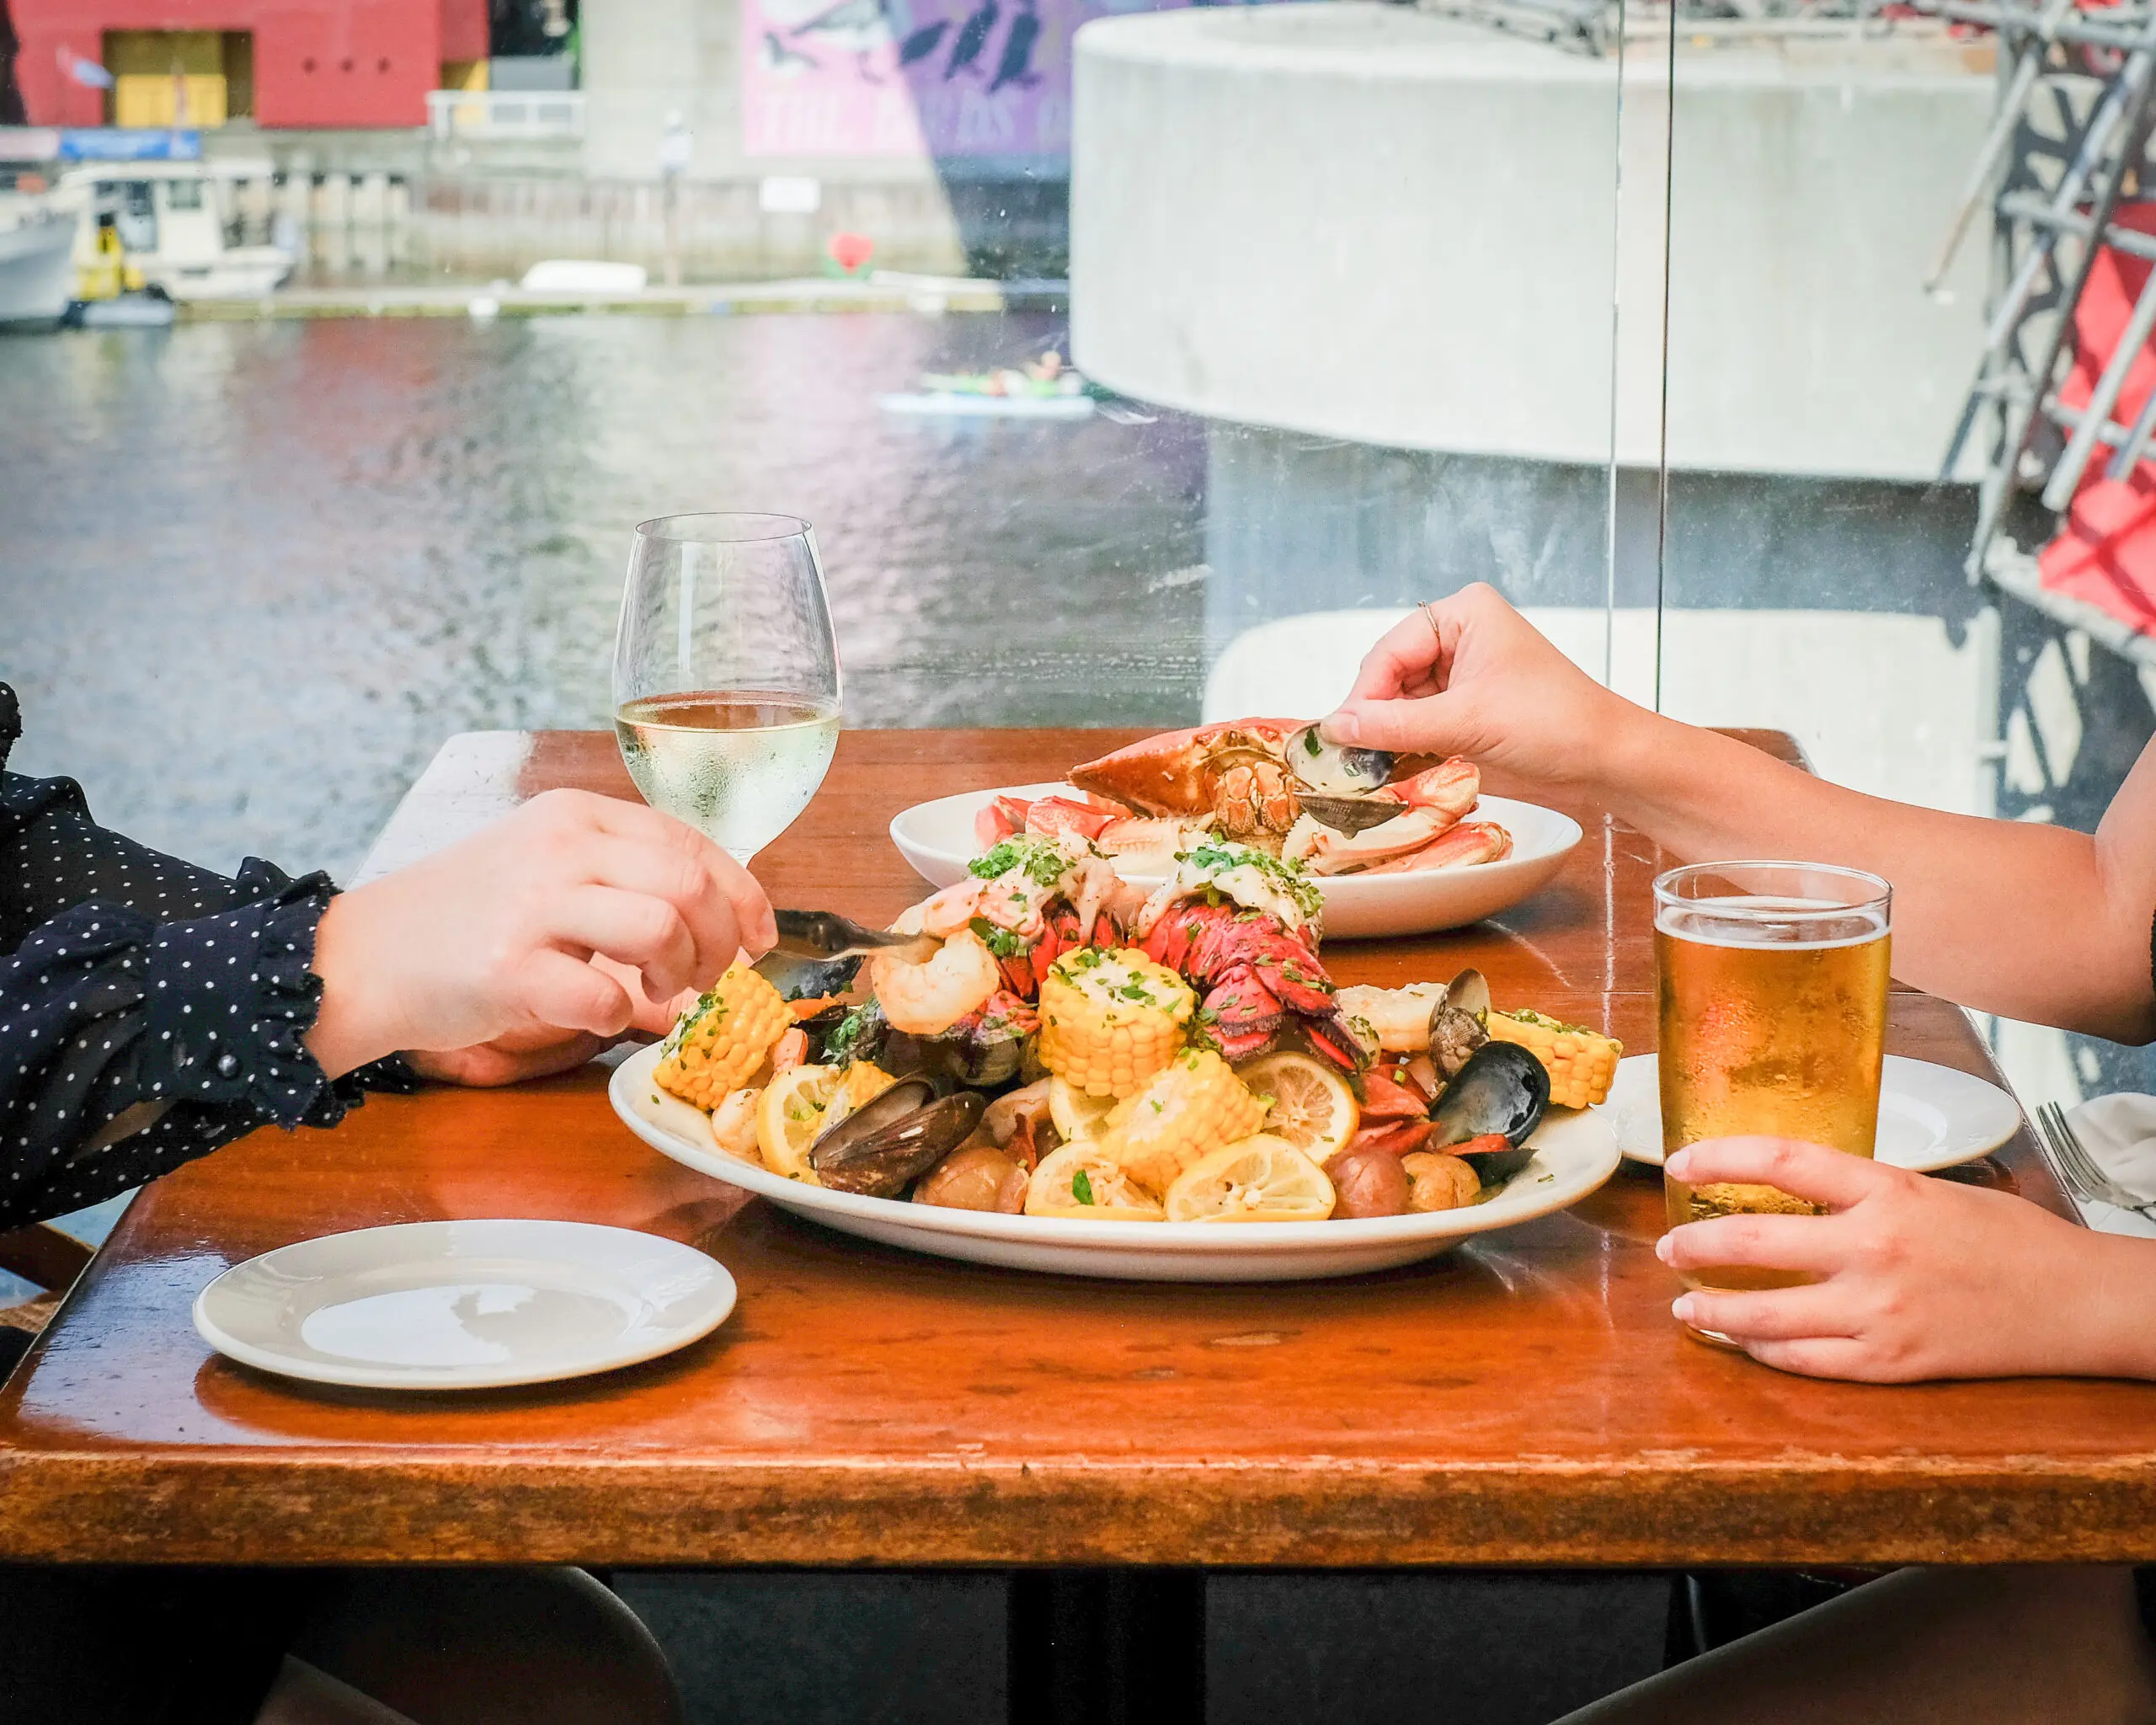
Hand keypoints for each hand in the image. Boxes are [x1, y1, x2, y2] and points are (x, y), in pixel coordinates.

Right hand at [308, 789, 773, 1079]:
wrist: (361, 956)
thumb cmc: (464, 918)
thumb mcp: (543, 864)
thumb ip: (619, 874)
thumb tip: (720, 918)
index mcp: (575, 814)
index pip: (691, 840)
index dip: (741, 893)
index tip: (759, 935)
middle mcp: (559, 847)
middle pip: (689, 882)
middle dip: (720, 939)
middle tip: (705, 976)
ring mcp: (533, 904)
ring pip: (661, 927)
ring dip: (679, 974)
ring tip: (654, 992)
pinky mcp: (509, 966)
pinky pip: (603, 995)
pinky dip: (620, 1015)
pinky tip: (600, 1013)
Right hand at [1319, 584, 1635, 788]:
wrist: (1606, 761)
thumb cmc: (1553, 723)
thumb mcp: (1466, 722)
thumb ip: (1395, 726)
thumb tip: (1335, 728)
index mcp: (1463, 614)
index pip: (1390, 651)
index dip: (1365, 695)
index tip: (1344, 736)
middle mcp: (1460, 636)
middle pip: (1391, 676)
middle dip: (1375, 715)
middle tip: (1355, 759)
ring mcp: (1463, 672)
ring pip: (1402, 703)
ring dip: (1389, 735)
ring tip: (1373, 769)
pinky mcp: (1468, 707)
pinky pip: (1420, 723)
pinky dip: (1407, 746)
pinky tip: (1396, 768)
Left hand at [1658, 1136, 2155, 1381]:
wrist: (2076, 1302)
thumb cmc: (2009, 1239)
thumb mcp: (1931, 1191)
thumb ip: (1862, 1194)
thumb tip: (1796, 1193)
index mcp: (1886, 1192)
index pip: (1779, 1161)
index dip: (1718, 1158)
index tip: (1679, 1164)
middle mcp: (1874, 1250)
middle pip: (1754, 1242)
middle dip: (1695, 1246)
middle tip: (1668, 1249)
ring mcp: (1879, 1313)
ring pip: (1765, 1315)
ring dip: (1713, 1310)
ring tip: (1685, 1305)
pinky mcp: (1890, 1364)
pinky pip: (1805, 1361)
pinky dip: (1763, 1350)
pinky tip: (1743, 1341)